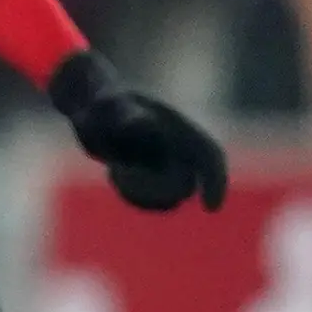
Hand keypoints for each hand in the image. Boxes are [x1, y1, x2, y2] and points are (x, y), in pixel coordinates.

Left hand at [48, 48, 228, 212]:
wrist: (94, 110)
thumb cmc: (103, 103)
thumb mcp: (109, 105)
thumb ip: (125, 113)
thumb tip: (144, 124)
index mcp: (180, 129)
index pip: (210, 157)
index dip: (217, 182)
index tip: (210, 208)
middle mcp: (180, 149)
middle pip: (184, 186)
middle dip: (156, 191)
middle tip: (119, 172)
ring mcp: (168, 165)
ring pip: (167, 198)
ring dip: (141, 194)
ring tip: (115, 169)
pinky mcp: (154, 178)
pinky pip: (149, 200)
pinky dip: (131, 194)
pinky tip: (114, 172)